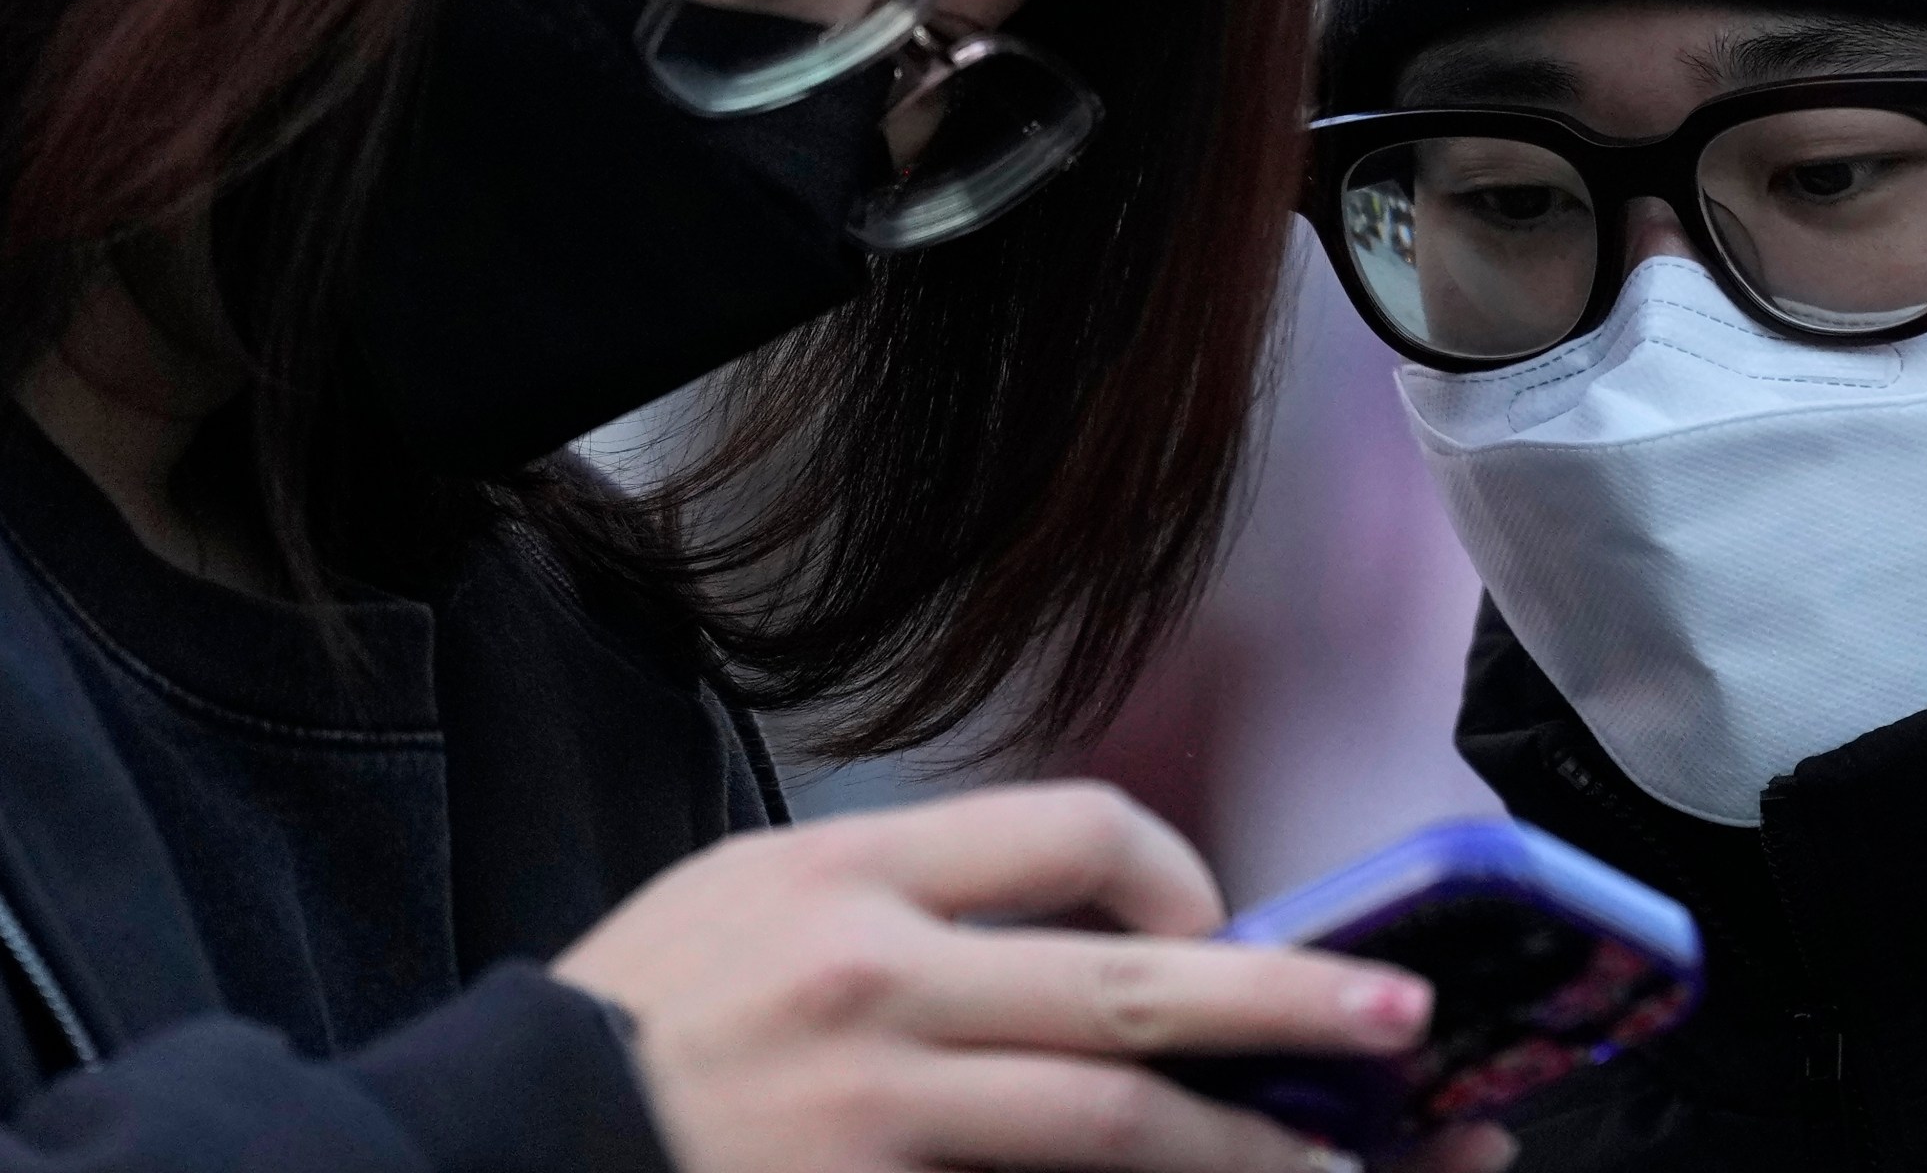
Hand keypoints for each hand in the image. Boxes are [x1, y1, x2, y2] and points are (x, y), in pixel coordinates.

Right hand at [554, 781, 1518, 1172]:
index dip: (1179, 873)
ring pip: (1110, 1119)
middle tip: (1393, 1017)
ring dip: (1244, 1146)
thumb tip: (1081, 922)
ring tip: (1340, 1164)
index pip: (1075, 829)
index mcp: (851, 871)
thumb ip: (909, 897)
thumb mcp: (750, 900)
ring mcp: (871, 1103)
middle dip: (1284, 998)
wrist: (492, 1149)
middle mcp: (874, 975)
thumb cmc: (631, 1027)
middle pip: (1132, 979)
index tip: (1215, 920)